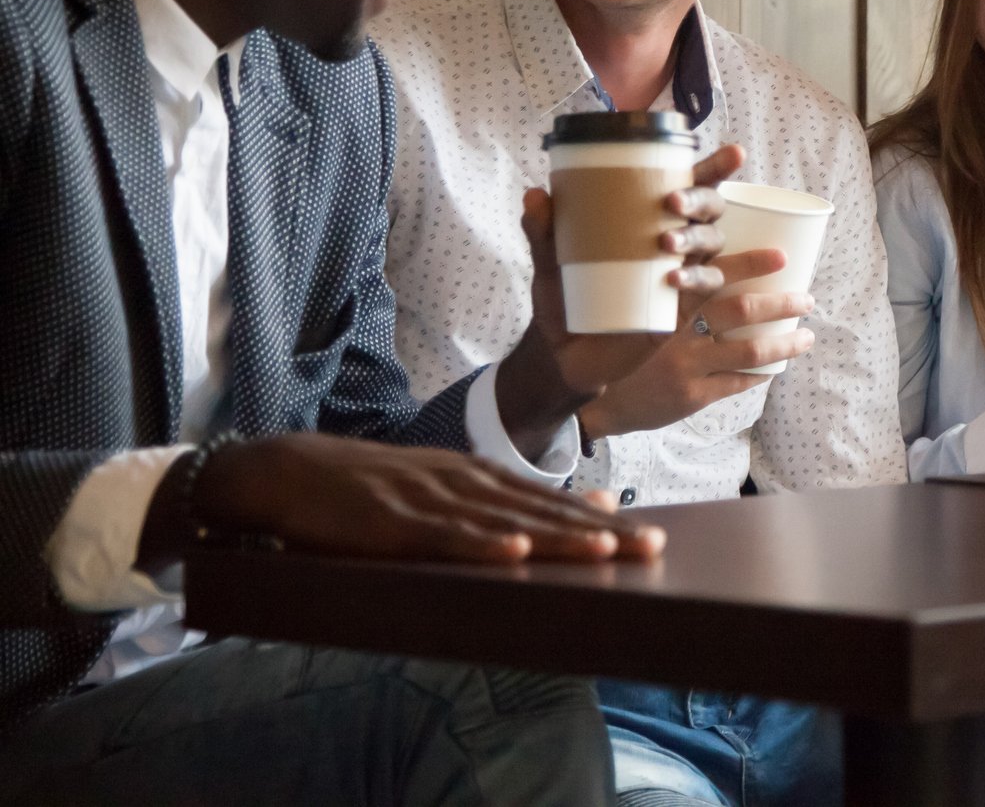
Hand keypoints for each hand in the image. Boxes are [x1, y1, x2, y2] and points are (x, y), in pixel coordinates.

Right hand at [186, 432, 662, 564]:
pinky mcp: (390, 523)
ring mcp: (428, 500)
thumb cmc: (375, 488)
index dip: (603, 522)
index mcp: (481, 475)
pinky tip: (512, 554)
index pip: (554, 503)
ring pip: (503, 523)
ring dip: (554, 538)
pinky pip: (441, 537)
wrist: (289, 472)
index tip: (653, 540)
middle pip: (542, 512)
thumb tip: (592, 504)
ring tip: (603, 551)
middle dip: (598, 532)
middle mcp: (464, 482)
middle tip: (651, 548)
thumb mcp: (453, 484)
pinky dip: (478, 545)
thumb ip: (517, 498)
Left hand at [498, 144, 745, 452]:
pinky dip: (695, 281)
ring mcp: (681, 276)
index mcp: (648, 221)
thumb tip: (536, 194)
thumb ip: (542, 230)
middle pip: (710, 212)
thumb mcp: (548, 262)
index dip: (714, 168)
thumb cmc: (562, 298)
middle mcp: (674, 245)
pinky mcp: (678, 310)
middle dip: (702, 199)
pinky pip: (703, 291)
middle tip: (673, 201)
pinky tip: (673, 278)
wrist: (559, 354)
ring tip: (666, 241)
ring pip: (712, 247)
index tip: (735, 153)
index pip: (689, 186)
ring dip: (697, 238)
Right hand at [579, 248, 816, 440]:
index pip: (711, 274)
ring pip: (748, 351)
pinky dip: (761, 373)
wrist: (604, 404)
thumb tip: (723, 262)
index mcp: (667, 302)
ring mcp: (686, 365)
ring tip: (807, 336)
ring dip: (784, 343)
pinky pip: (738, 382)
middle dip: (781, 303)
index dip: (749, 262)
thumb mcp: (648, 312)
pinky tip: (777, 367)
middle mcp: (676, 331)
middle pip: (739, 310)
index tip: (783, 256)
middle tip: (808, 299)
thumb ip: (679, 290)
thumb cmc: (630, 348)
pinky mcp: (692, 395)